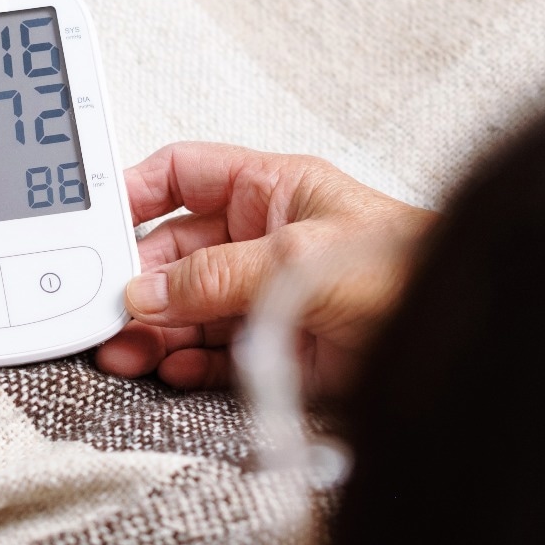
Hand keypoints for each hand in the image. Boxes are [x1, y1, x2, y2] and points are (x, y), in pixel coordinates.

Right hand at [95, 143, 433, 396]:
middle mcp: (264, 239)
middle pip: (174, 252)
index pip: (183, 176)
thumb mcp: (297, 257)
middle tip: (103, 307)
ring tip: (124, 350)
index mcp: (272, 190)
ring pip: (187, 308)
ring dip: (151, 329)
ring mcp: (266, 295)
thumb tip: (147, 292)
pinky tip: (167, 367)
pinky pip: (211, 353)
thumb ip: (215, 275)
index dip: (135, 191)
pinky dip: (184, 362)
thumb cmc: (404, 271)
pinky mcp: (276, 346)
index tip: (93, 217)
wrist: (451, 336)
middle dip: (136, 280)